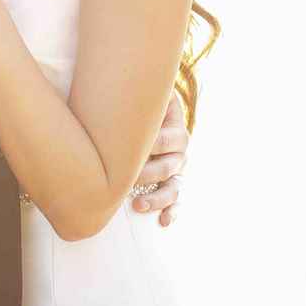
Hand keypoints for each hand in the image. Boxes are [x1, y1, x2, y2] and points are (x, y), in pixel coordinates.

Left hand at [131, 92, 187, 226]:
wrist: (153, 113)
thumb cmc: (142, 102)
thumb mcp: (147, 94)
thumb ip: (140, 91)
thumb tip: (126, 83)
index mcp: (176, 128)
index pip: (167, 139)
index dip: (151, 145)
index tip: (129, 151)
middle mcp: (180, 151)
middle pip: (168, 167)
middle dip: (146, 174)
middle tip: (125, 179)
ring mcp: (177, 169)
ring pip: (173, 188)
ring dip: (157, 198)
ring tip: (138, 205)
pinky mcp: (172, 184)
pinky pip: (176, 201)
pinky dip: (172, 212)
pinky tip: (163, 222)